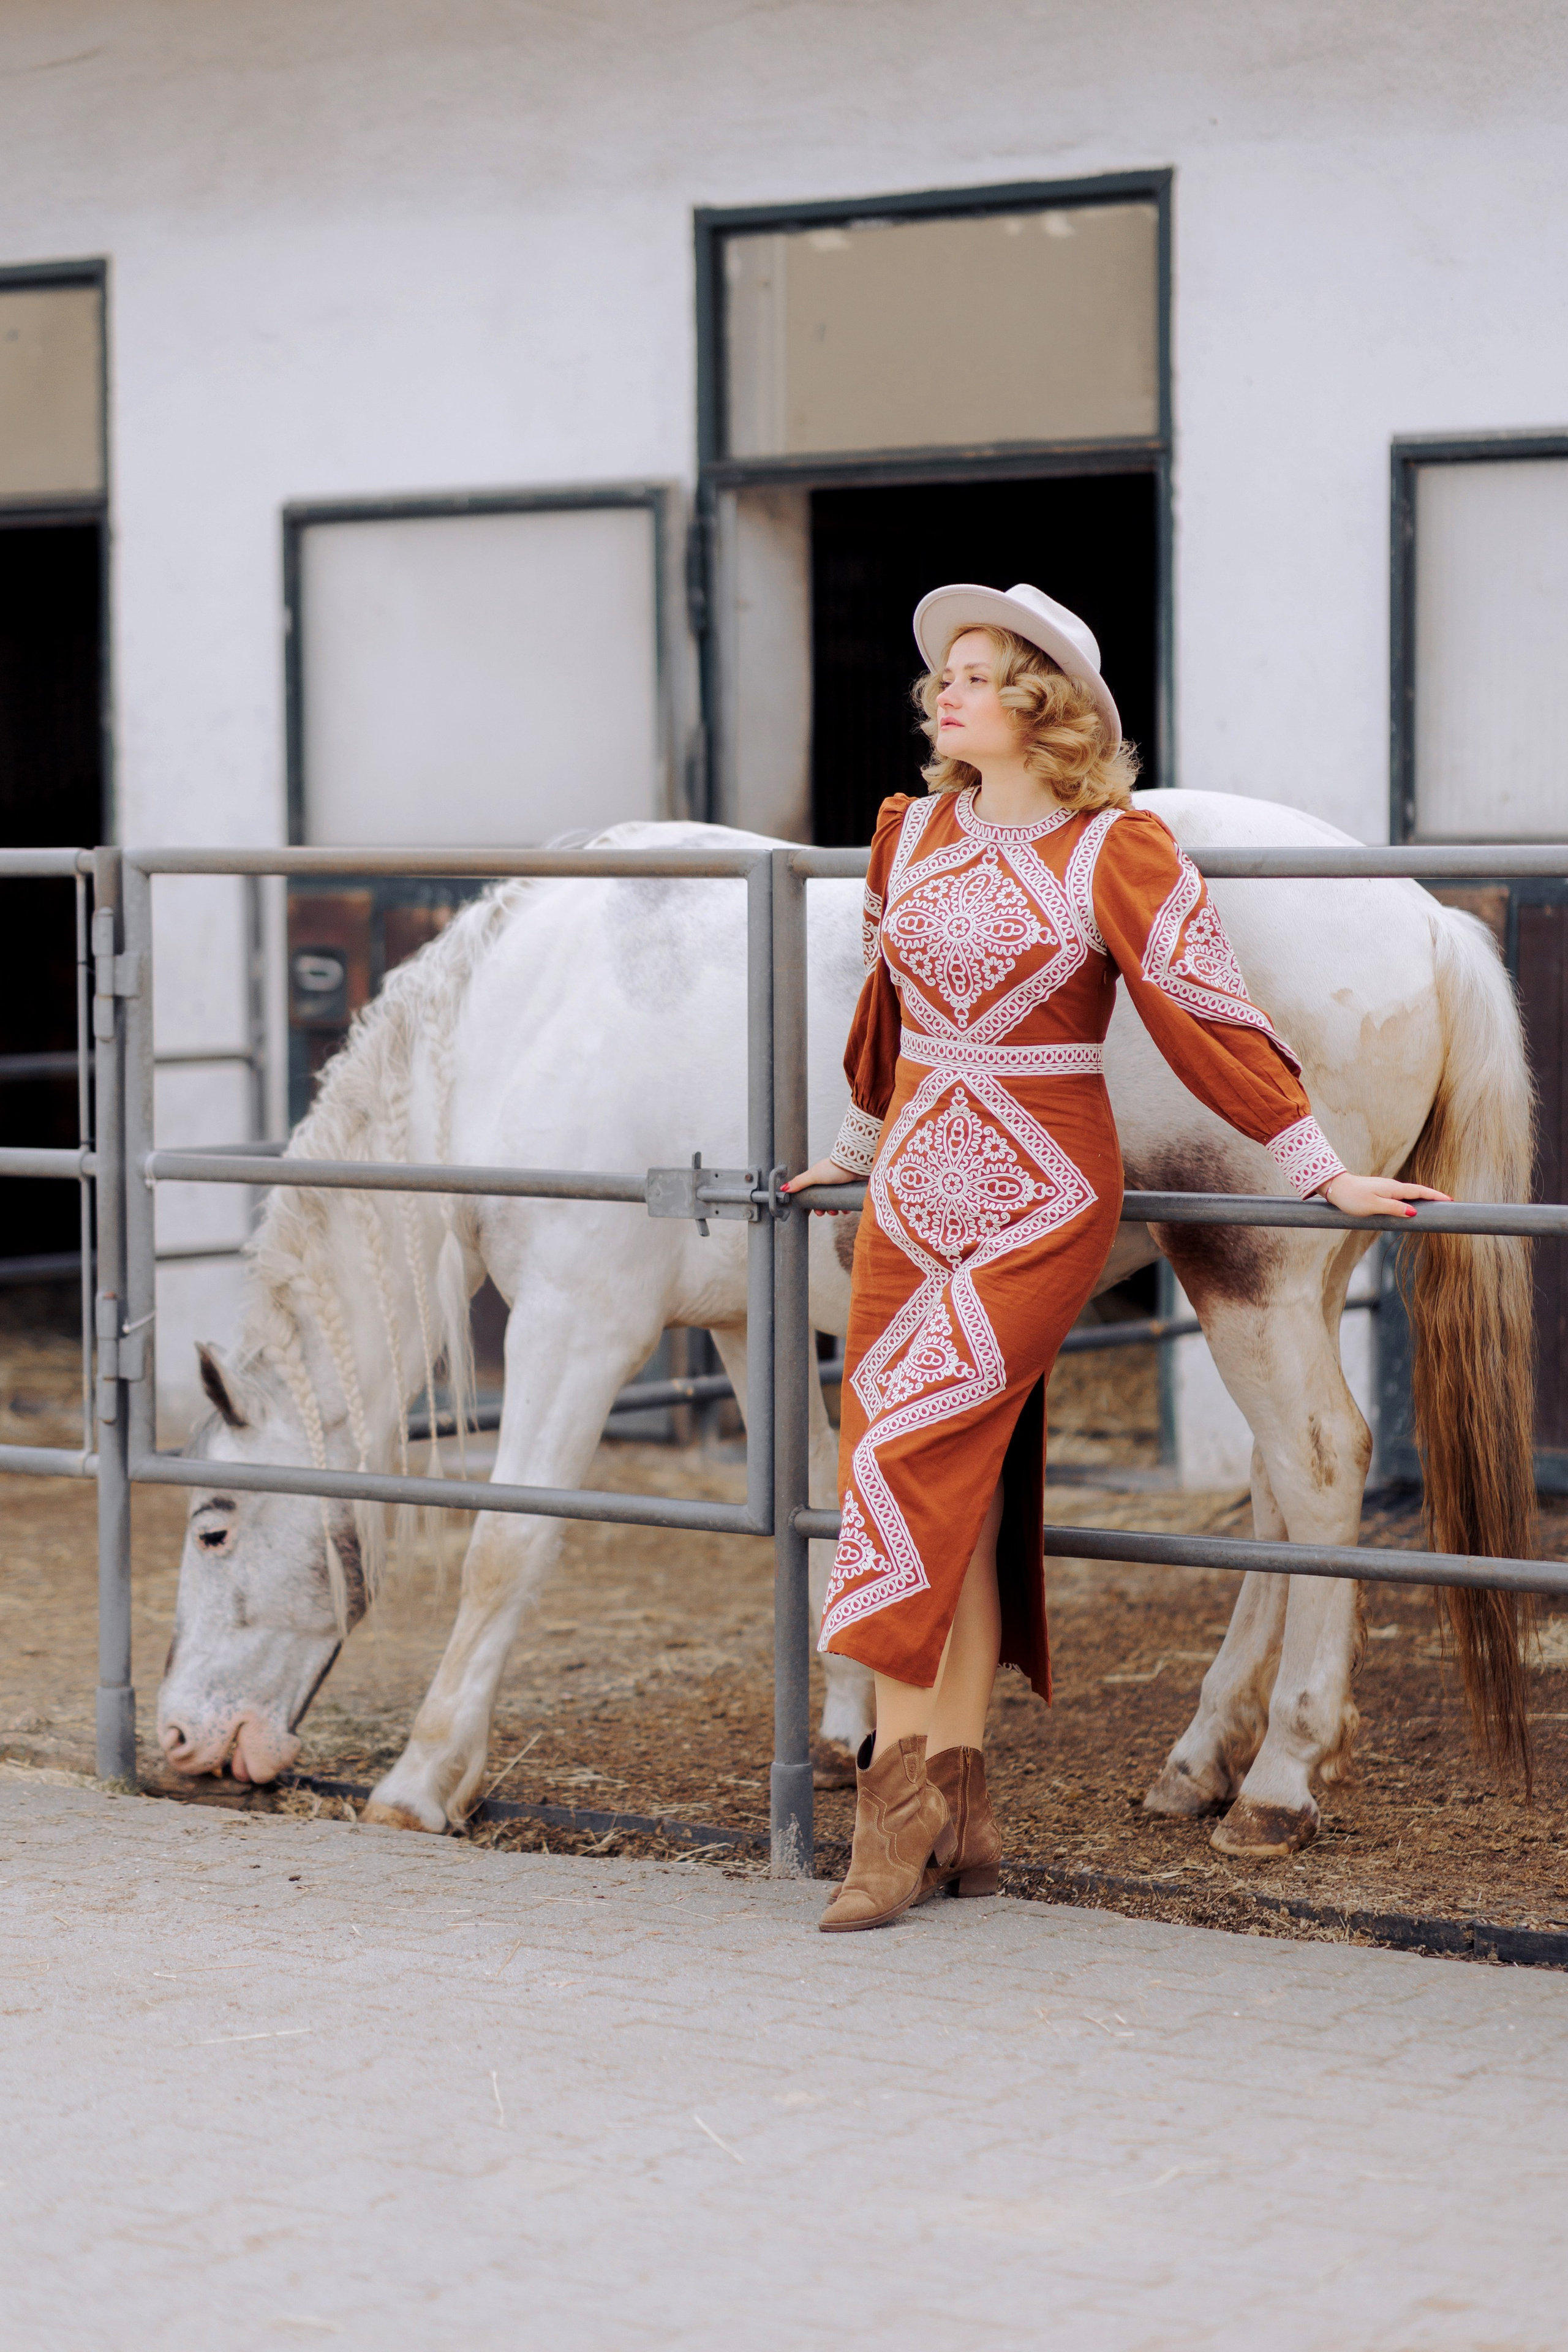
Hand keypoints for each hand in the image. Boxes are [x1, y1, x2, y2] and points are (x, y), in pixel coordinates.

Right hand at [781, 1157, 860, 1212]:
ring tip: (837, 1211)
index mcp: (820, 1178)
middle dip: (826, 1209)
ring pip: (836, 1202)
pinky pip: (847, 1201)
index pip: (814, 1195)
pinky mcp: (851, 1188)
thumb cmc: (834, 1168)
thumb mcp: (813, 1175)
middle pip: (825, 1200)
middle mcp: (830, 1182)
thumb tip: (783, 1189)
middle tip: (828, 1213)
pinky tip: (846, 1209)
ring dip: (835, 1209)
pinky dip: (846, 1206)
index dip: (814, 1204)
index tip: (816, 1211)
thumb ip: (799, 1182)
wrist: (856, 1165)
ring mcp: (841, 1185)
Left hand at [1318, 1172, 1451, 1219]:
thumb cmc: (1353, 1198)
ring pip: (1408, 1194)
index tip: (1450, 1200)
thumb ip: (1394, 1208)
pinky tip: (1411, 1207)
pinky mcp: (1380, 1192)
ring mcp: (1386, 1189)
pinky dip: (1411, 1200)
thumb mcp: (1374, 1206)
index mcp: (1393, 1189)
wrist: (1336, 1188)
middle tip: (1448, 1203)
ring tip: (1435, 1206)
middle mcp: (1392, 1187)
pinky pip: (1400, 1196)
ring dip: (1422, 1199)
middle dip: (1433, 1197)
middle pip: (1417, 1192)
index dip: (1435, 1196)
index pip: (1419, 1192)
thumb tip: (1414, 1213)